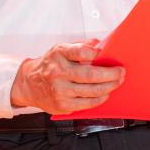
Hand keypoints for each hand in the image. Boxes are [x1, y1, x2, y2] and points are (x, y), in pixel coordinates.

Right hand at [10, 40, 125, 113]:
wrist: (29, 84)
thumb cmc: (49, 65)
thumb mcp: (60, 50)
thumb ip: (79, 47)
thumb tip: (99, 45)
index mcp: (58, 55)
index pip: (80, 52)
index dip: (95, 53)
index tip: (104, 54)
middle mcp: (58, 72)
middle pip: (90, 75)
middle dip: (111, 74)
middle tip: (121, 72)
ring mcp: (59, 90)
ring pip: (91, 91)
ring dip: (109, 87)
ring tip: (117, 82)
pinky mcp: (62, 105)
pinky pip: (87, 103)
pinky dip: (99, 99)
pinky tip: (105, 94)